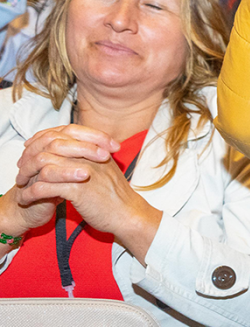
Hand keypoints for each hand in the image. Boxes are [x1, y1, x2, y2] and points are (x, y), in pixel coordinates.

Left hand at [16, 125, 158, 262]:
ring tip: (22, 185)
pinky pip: (46, 186)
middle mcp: (90, 155)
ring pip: (45, 164)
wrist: (129, 214)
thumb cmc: (116, 195)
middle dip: (30, 158)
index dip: (42, 141)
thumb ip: (91, 158)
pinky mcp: (78, 190)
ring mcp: (84, 171)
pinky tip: (27, 199)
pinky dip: (32, 192)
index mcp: (96, 148)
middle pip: (50, 146)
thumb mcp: (105, 169)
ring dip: (28, 175)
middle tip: (22, 170)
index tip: (31, 151)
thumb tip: (72, 153)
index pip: (63, 134)